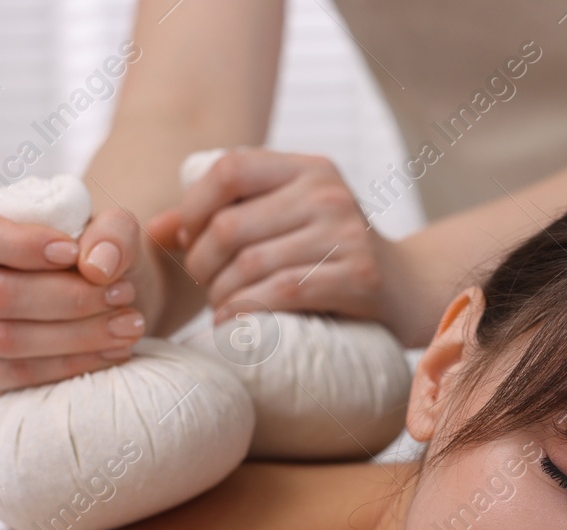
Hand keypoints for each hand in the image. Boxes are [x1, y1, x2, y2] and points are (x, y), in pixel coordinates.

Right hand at [0, 200, 168, 393]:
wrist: (114, 298)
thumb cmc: (101, 255)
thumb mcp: (117, 232)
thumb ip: (113, 233)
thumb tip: (97, 266)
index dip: (18, 244)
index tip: (72, 253)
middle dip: (68, 299)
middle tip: (124, 295)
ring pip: (7, 340)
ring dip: (77, 336)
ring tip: (128, 326)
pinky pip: (20, 374)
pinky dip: (72, 365)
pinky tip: (112, 352)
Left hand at [152, 148, 411, 331]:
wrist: (411, 289)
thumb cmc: (334, 257)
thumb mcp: (289, 221)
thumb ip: (229, 216)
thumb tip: (156, 230)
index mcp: (308, 168)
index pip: (229, 169)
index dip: (193, 206)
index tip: (186, 240)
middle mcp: (327, 193)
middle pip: (231, 225)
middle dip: (201, 263)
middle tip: (204, 286)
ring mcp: (345, 234)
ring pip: (249, 265)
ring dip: (221, 296)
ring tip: (220, 309)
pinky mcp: (357, 276)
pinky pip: (280, 293)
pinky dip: (245, 313)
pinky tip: (236, 323)